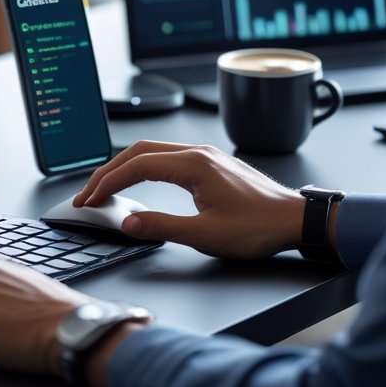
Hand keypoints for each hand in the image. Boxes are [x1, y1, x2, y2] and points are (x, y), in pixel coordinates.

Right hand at [73, 141, 304, 258]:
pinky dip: (143, 167)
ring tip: (106, 187)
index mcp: (193, 165)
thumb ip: (162, 227)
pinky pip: (167, 156)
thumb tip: (128, 222)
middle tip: (89, 194)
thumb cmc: (259, 227)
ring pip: (151, 151)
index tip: (90, 199)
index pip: (136, 166)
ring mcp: (205, 155)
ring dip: (124, 167)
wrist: (296, 220)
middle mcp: (197, 153)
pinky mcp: (211, 163)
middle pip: (138, 152)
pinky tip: (139, 180)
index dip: (108, 183)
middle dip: (108, 172)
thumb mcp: (206, 235)